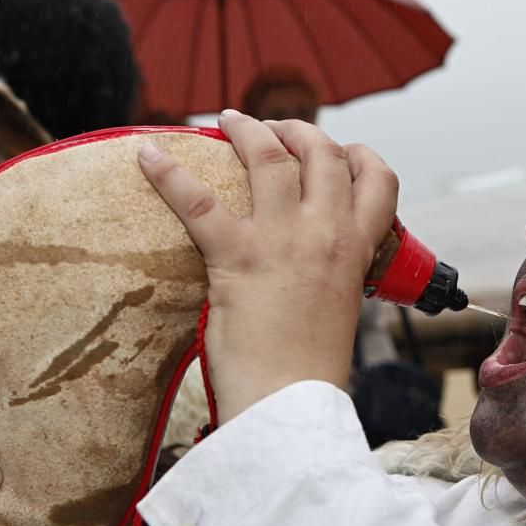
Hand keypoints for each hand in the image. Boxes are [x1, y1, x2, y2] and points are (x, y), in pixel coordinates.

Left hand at [138, 111, 397, 421]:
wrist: (289, 405)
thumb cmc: (310, 372)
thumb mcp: (338, 310)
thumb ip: (331, 275)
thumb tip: (305, 266)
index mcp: (357, 249)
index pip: (378, 179)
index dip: (359, 153)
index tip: (339, 149)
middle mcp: (327, 234)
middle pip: (322, 152)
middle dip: (298, 129)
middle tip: (273, 129)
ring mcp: (282, 241)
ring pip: (269, 158)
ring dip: (247, 130)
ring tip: (228, 119)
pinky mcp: (236, 258)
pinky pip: (198, 202)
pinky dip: (169, 173)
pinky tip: (147, 154)